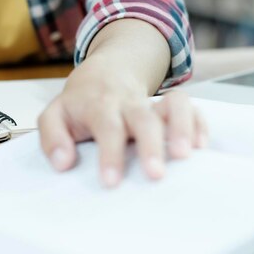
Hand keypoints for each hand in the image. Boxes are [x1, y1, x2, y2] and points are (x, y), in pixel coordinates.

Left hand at [38, 56, 207, 186]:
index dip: (110, 154)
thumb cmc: (80, 103)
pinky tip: (201, 146)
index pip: (106, 126)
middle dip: (151, 145)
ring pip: (173, 104)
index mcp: (98, 105)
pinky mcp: (170, 104)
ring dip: (182, 128)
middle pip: (143, 117)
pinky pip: (191, 107)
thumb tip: (62, 163)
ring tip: (186, 157)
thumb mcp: (54, 115)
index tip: (111, 182)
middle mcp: (128, 101)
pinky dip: (199, 124)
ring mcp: (152, 101)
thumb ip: (52, 138)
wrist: (105, 72)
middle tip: (156, 175)